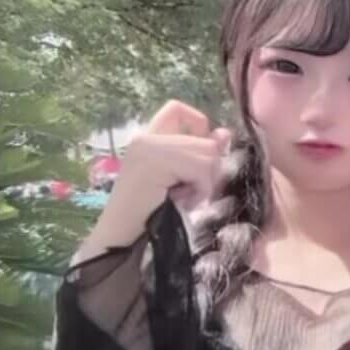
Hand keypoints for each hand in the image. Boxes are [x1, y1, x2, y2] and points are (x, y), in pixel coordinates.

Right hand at [106, 100, 231, 225]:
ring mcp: (146, 146)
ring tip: (185, 198)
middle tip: (190, 193)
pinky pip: (201, 167)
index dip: (199, 126)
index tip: (200, 155)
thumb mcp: (185, 181)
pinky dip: (201, 188)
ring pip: (207, 153)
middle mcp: (144, 137)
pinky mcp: (153, 159)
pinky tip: (185, 201)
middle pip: (205, 139)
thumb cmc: (155, 217)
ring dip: (205, 183)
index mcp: (148, 139)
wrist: (125, 240)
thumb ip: (201, 155)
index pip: (177, 109)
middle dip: (209, 170)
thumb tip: (224, 134)